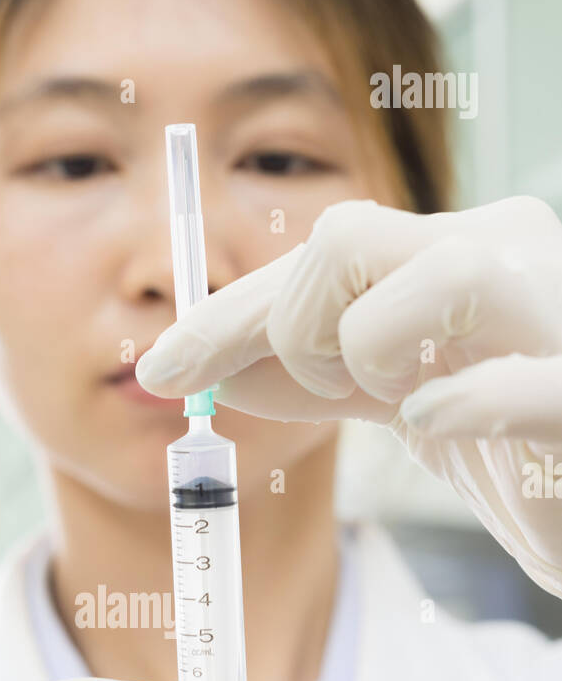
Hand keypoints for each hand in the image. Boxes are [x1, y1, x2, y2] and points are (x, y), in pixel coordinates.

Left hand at [136, 196, 561, 596]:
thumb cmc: (510, 442)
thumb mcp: (396, 398)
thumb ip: (312, 376)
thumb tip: (209, 364)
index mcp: (449, 254)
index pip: (312, 260)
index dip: (224, 315)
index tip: (158, 368)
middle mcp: (501, 257)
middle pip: (348, 238)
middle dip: (288, 328)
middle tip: (320, 394)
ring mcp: (551, 314)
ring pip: (435, 275)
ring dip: (370, 349)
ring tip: (395, 402)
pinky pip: (525, 382)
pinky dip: (468, 402)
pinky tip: (432, 417)